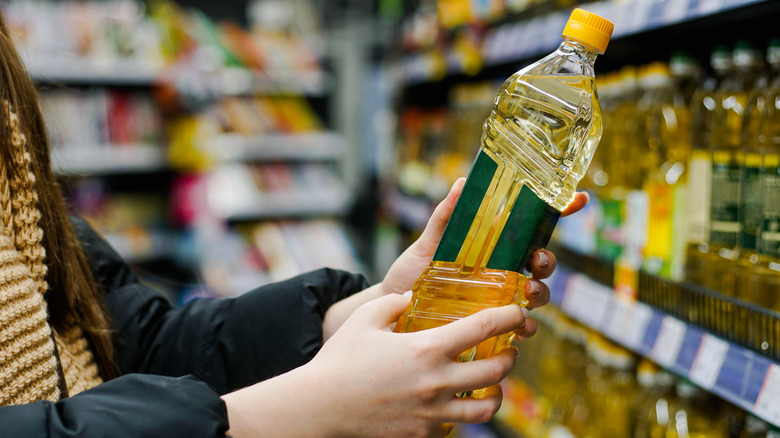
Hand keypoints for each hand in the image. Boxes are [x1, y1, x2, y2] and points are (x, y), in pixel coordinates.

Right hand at [223, 293, 528, 437]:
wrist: (320, 408)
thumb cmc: (340, 360)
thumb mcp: (366, 318)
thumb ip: (395, 302)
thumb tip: (414, 296)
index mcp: (426, 348)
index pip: (484, 328)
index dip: (509, 316)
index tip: (519, 312)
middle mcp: (437, 382)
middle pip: (497, 371)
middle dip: (510, 357)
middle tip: (506, 350)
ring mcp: (433, 414)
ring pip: (487, 408)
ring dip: (496, 392)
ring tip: (491, 383)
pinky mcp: (423, 435)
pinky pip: (457, 426)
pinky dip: (463, 414)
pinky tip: (454, 403)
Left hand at [382, 178, 589, 306]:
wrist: (390, 312)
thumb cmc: (411, 275)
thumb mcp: (426, 245)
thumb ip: (444, 217)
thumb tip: (460, 183)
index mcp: (493, 247)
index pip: (532, 227)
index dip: (560, 211)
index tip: (579, 198)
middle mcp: (502, 272)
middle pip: (541, 262)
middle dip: (548, 260)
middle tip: (538, 260)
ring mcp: (500, 299)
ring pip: (537, 294)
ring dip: (540, 292)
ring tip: (527, 291)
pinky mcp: (492, 326)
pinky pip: (520, 327)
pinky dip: (526, 326)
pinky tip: (520, 325)